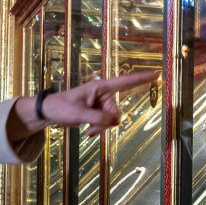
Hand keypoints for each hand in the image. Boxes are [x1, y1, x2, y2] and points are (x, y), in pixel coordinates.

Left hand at [9, 70, 158, 139]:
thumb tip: (117, 121)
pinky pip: (106, 124)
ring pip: (111, 120)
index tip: (157, 74)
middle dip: (105, 123)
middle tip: (89, 127)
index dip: (141, 78)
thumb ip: (100, 118)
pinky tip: (87, 130)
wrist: (48, 112)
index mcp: (101, 87)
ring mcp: (101, 104)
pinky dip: (98, 129)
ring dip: (100, 127)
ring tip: (86, 128)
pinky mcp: (98, 112)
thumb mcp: (79, 113)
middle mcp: (104, 94)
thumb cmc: (61, 107)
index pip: (125, 82)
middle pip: (116, 112)